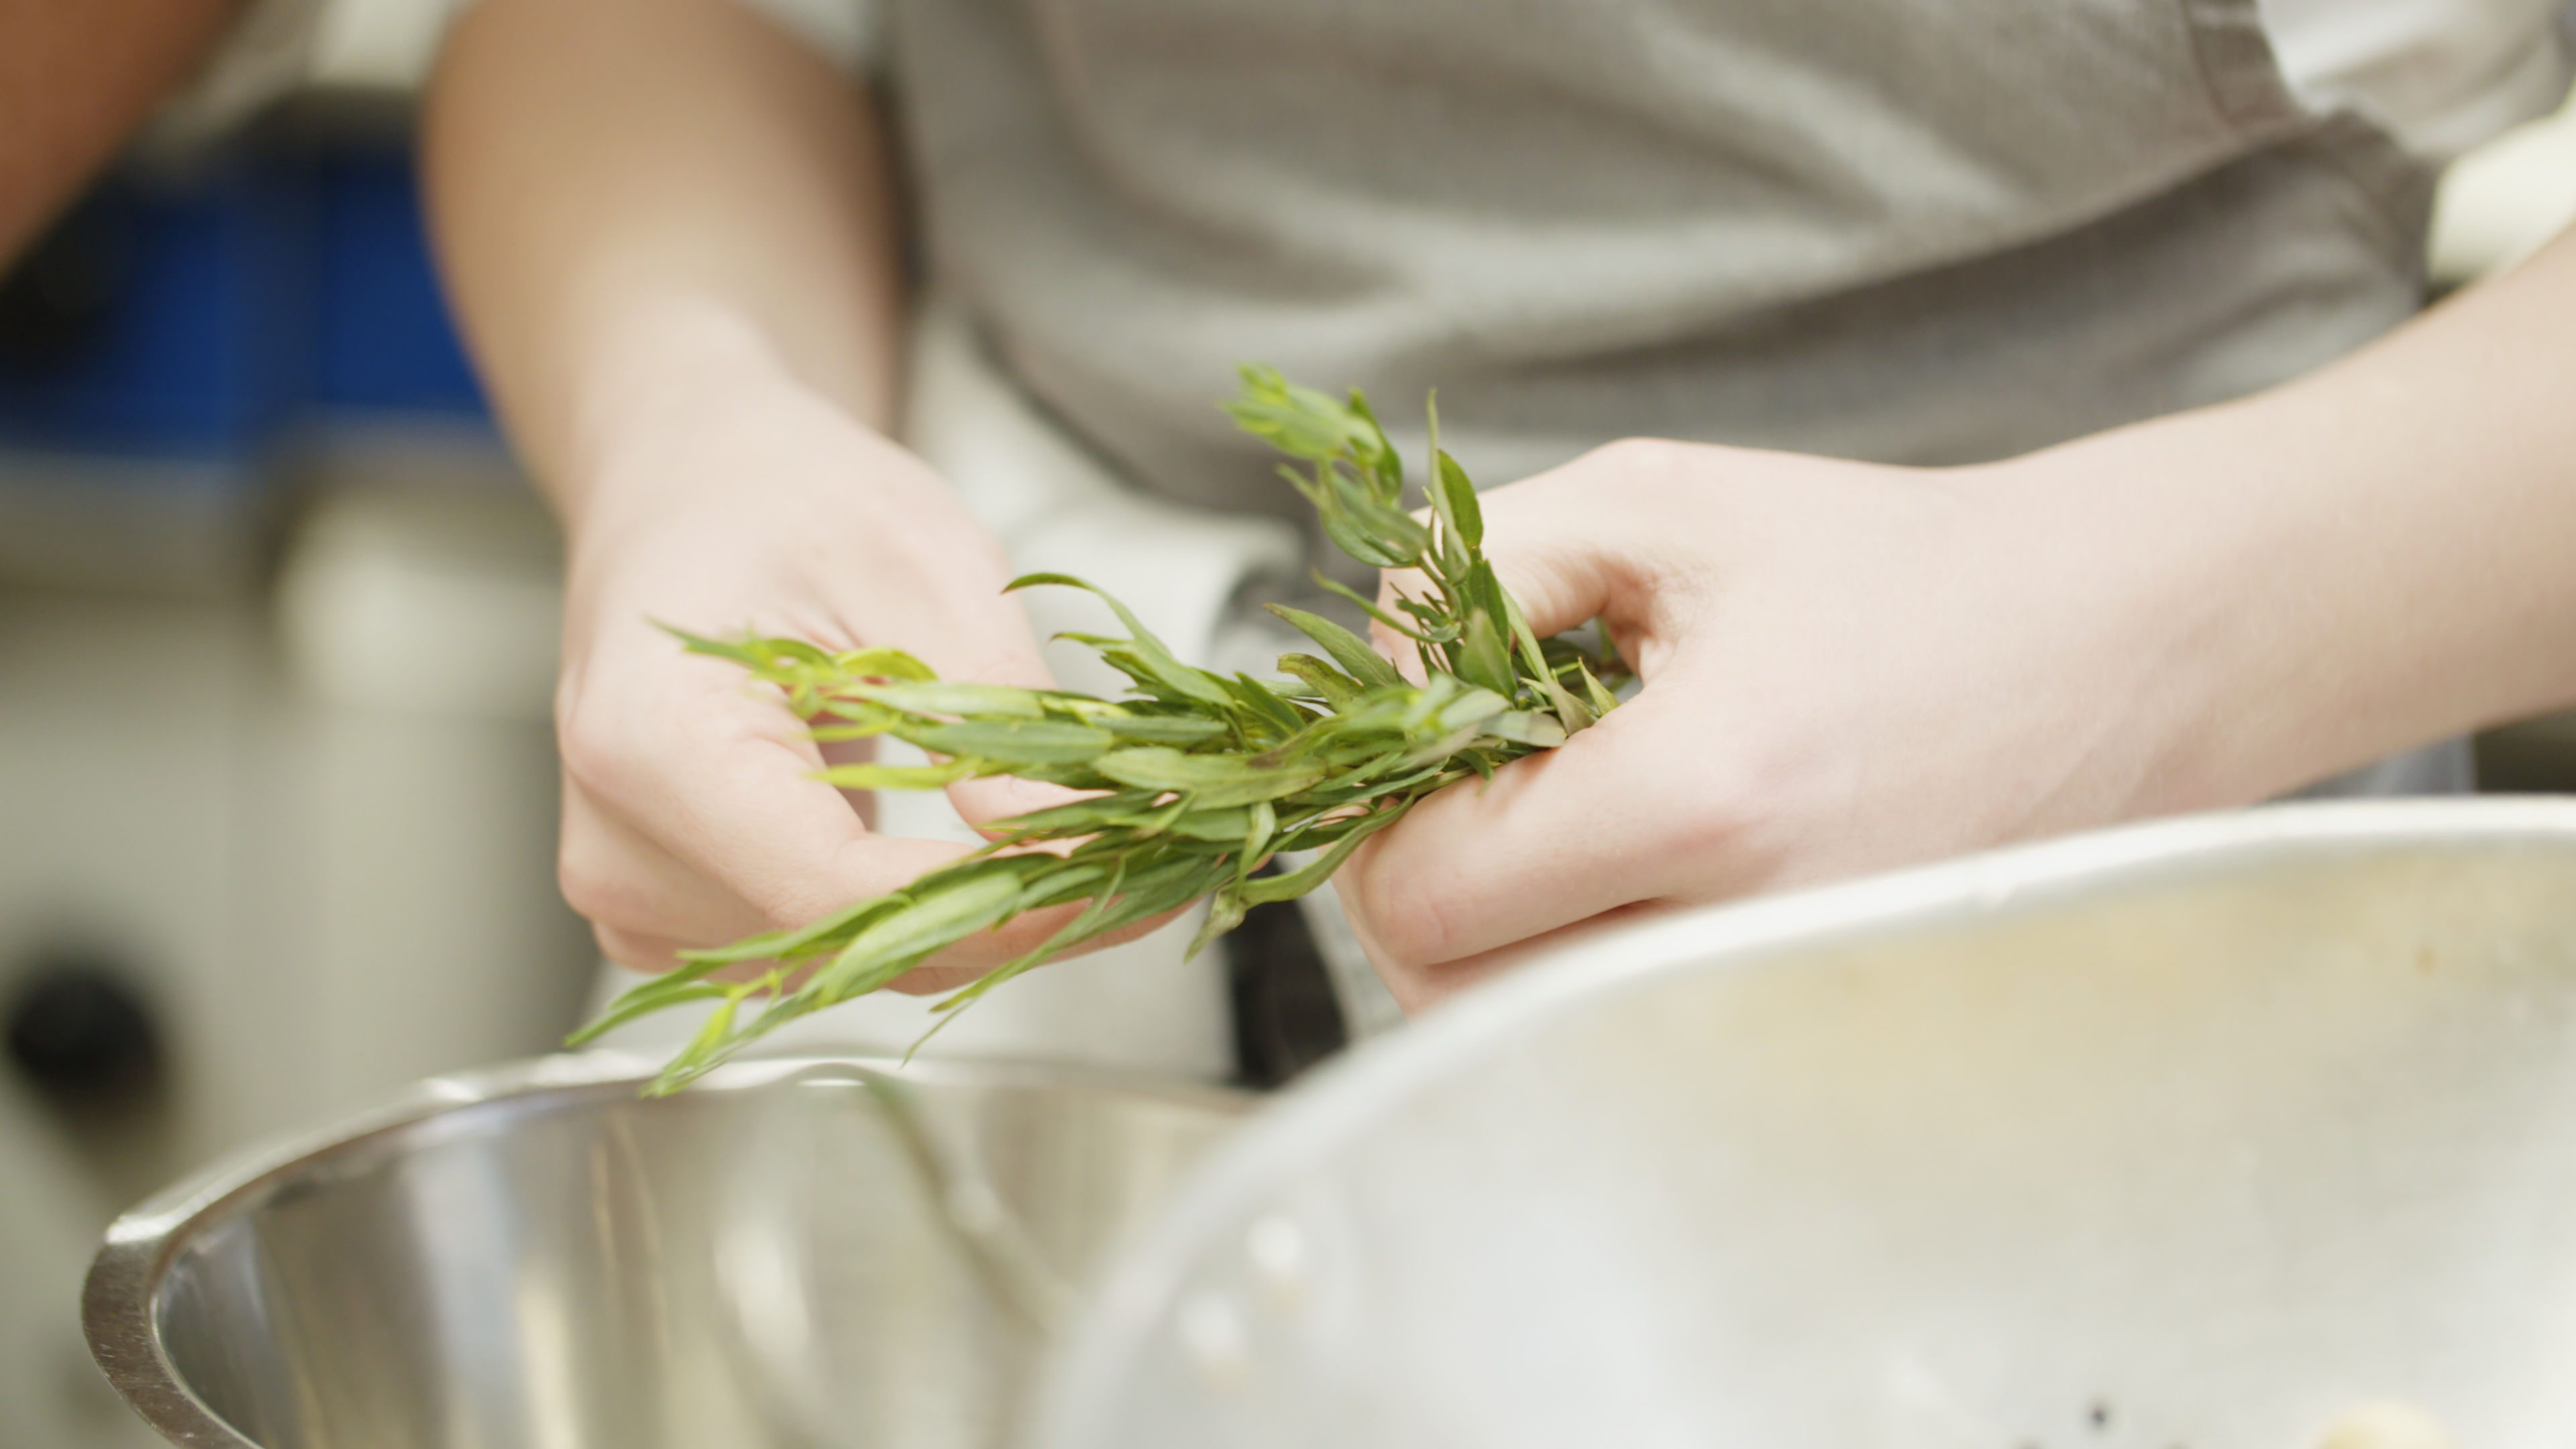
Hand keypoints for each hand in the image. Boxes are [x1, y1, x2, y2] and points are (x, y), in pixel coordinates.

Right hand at [552, 370, 1086, 991]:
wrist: (692, 493)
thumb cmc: (790, 501)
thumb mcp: (921, 562)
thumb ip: (989, 710)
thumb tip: (1072, 841)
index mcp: (651, 741)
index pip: (840, 892)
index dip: (1002, 904)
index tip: (1136, 873)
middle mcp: (615, 844)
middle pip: (850, 942)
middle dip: (1019, 912)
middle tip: (1164, 856)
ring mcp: (632, 895)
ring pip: (851, 964)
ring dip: (980, 918)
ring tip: (1082, 836)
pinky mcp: (671, 917)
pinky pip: (824, 951)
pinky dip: (923, 913)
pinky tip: (987, 849)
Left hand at [1336, 437, 2278, 1008]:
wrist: (2109, 646)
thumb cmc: (1896, 567)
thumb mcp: (1657, 501)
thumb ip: (1469, 567)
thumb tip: (1373, 673)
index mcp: (1699, 797)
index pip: (1422, 897)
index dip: (1376, 823)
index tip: (1415, 754)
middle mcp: (1741, 936)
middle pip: (1452, 991)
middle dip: (1421, 883)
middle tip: (1470, 786)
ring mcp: (1779, 1004)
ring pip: (1524, 1032)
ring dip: (1492, 933)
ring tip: (1557, 818)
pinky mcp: (1805, 1032)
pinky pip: (1615, 1038)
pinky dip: (1575, 967)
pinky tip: (1618, 873)